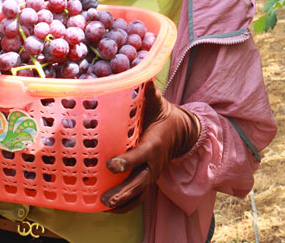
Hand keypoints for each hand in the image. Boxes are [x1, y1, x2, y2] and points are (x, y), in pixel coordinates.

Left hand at [101, 82, 199, 211]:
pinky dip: (125, 206)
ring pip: (139, 193)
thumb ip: (149, 93)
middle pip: (140, 182)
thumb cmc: (163, 115)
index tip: (111, 164)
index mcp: (154, 144)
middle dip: (123, 192)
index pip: (141, 156)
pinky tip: (107, 210)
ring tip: (103, 207)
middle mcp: (154, 163)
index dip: (127, 161)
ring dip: (122, 202)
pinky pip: (138, 197)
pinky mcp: (148, 180)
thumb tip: (143, 75)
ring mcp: (152, 174)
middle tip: (106, 198)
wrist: (181, 132)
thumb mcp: (158, 103)